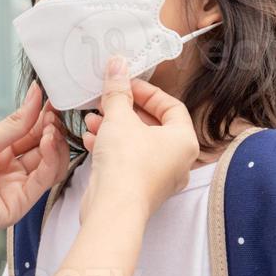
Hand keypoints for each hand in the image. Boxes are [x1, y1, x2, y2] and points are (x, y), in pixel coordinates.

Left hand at [0, 84, 69, 250]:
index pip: (31, 132)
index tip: (53, 101)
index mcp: (0, 151)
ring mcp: (18, 186)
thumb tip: (36, 94)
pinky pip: (45, 180)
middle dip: (52, 129)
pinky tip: (49, 142)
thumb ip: (16, 123)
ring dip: (55, 144)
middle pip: (44, 148)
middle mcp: (12, 169)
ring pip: (51, 165)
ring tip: (51, 128)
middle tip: (54, 114)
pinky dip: (51, 160)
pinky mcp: (22, 203)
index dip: (43, 118)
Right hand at [79, 57, 198, 224]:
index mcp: (184, 140)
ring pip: (138, 143)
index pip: (171, 106)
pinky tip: (91, 138)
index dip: (147, 91)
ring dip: (114, 127)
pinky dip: (112, 147)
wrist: (113, 209)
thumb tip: (117, 66)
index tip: (126, 84)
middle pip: (153, 124)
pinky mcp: (140, 188)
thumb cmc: (126, 166)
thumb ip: (118, 91)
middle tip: (107, 100)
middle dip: (125, 110)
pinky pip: (129, 160)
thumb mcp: (119, 118)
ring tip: (93, 118)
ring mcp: (159, 176)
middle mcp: (177, 160)